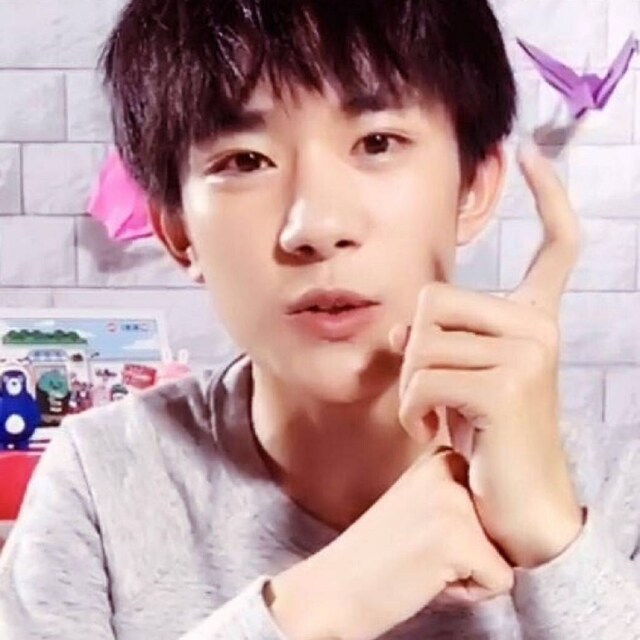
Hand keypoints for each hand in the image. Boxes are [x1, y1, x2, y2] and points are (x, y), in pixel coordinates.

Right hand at [268, 447, 512, 639]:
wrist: (332, 588)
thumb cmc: (378, 554)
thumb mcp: (420, 502)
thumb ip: (458, 490)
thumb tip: (518, 504)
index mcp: (440, 455)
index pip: (495, 500)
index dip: (469, 529)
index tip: (426, 533)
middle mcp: (449, 467)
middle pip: (504, 525)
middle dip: (474, 548)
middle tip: (423, 550)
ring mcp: (454, 500)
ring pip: (505, 552)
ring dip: (471, 570)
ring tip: (423, 562)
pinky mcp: (460, 540)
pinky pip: (501, 582)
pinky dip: (468, 594)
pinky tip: (425, 579)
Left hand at [389, 141, 583, 568]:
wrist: (512, 501)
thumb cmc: (483, 435)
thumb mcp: (457, 378)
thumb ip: (436, 341)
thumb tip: (397, 329)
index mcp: (533, 319)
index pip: (555, 246)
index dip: (548, 198)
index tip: (531, 153)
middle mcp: (538, 328)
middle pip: (433, 300)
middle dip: (414, 351)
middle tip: (431, 393)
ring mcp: (528, 354)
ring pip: (421, 342)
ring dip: (411, 389)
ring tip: (435, 418)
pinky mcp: (507, 387)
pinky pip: (425, 379)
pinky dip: (413, 412)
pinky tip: (433, 434)